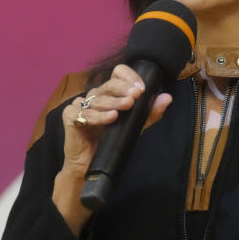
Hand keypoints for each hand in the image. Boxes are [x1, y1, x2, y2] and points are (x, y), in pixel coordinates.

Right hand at [53, 64, 171, 235]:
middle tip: (136, 95)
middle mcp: (95, 96)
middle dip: (123, 89)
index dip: (129, 77)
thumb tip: (167, 97)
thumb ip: (150, 113)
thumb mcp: (135, 126)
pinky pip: (84, 114)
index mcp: (109, 93)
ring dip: (114, 102)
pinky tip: (111, 117)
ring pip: (98, 99)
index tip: (141, 88)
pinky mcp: (70, 117)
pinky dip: (99, 116)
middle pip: (109, 84)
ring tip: (127, 105)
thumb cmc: (111, 142)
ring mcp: (81, 105)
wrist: (90, 165)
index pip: (117, 74)